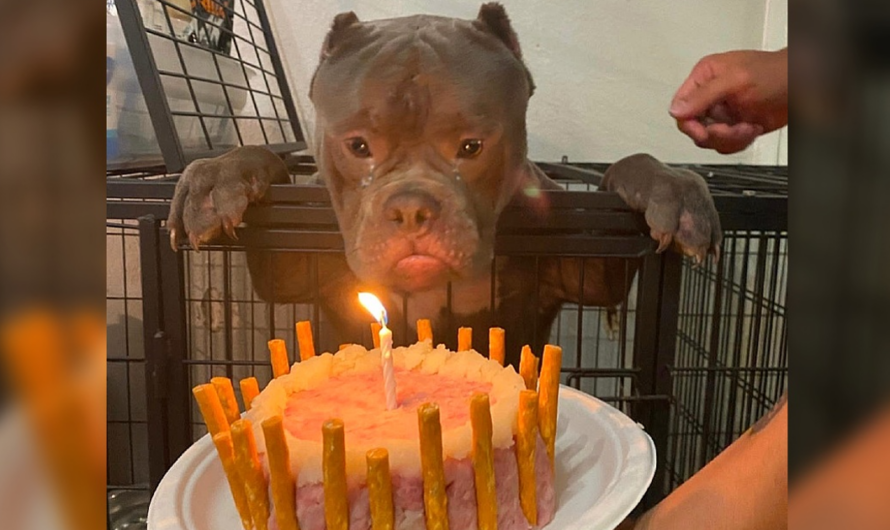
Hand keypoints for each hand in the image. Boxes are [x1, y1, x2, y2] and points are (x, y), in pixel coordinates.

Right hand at [669, 48, 787, 153]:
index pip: (681, 106)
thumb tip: (676, 109)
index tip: (704, 131)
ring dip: (730, 138)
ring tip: (747, 126)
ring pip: (709, 139)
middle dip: (715, 133)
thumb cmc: (777, 73)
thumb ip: (703, 95)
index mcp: (705, 76)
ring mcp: (724, 111)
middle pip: (694, 127)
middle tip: (730, 129)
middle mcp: (711, 95)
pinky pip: (725, 144)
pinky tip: (752, 128)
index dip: (689, 123)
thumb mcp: (735, 81)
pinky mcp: (736, 125)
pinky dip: (739, 142)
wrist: (804, 86)